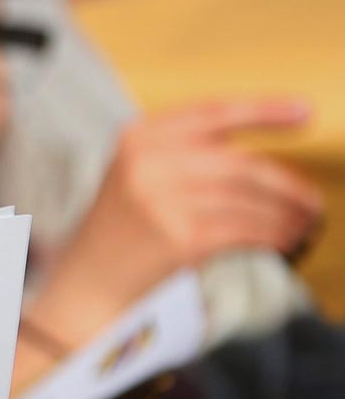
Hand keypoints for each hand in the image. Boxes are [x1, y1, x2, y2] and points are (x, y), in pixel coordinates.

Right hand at [27, 99, 321, 352]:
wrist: (86, 287)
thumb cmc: (121, 235)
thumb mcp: (140, 180)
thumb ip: (188, 159)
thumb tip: (269, 163)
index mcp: (137, 138)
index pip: (213, 113)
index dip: (265, 111)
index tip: (306, 112)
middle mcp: (146, 163)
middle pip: (241, 163)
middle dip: (288, 185)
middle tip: (314, 203)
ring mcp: (159, 199)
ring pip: (248, 199)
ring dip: (287, 215)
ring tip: (303, 225)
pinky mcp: (176, 237)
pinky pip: (245, 230)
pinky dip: (273, 237)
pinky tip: (285, 243)